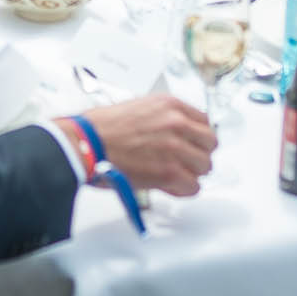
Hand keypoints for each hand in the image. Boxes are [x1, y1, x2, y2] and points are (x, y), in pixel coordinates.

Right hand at [80, 95, 216, 196]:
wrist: (86, 143)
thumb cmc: (102, 128)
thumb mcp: (139, 109)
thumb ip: (163, 118)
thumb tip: (177, 135)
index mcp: (170, 105)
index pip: (204, 122)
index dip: (198, 137)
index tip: (193, 145)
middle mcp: (177, 123)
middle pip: (210, 144)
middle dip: (199, 154)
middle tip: (186, 162)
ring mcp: (176, 148)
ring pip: (205, 166)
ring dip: (191, 173)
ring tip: (175, 175)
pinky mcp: (170, 172)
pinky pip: (193, 187)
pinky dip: (183, 190)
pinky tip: (170, 186)